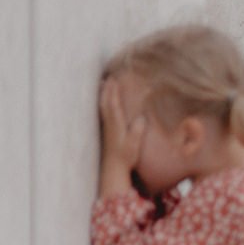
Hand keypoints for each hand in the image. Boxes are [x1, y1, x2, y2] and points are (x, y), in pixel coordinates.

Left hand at [98, 75, 144, 196]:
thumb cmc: (126, 157)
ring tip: (104, 83)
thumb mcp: (134, 145)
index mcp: (116, 125)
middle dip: (107, 88)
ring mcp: (107, 127)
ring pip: (103, 106)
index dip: (114, 91)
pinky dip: (103, 102)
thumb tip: (141, 118)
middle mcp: (109, 124)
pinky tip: (105, 100)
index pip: (114, 103)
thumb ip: (137, 131)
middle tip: (110, 76)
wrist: (113, 167)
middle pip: (106, 101)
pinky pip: (103, 112)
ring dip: (103, 93)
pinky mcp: (107, 131)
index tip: (116, 79)